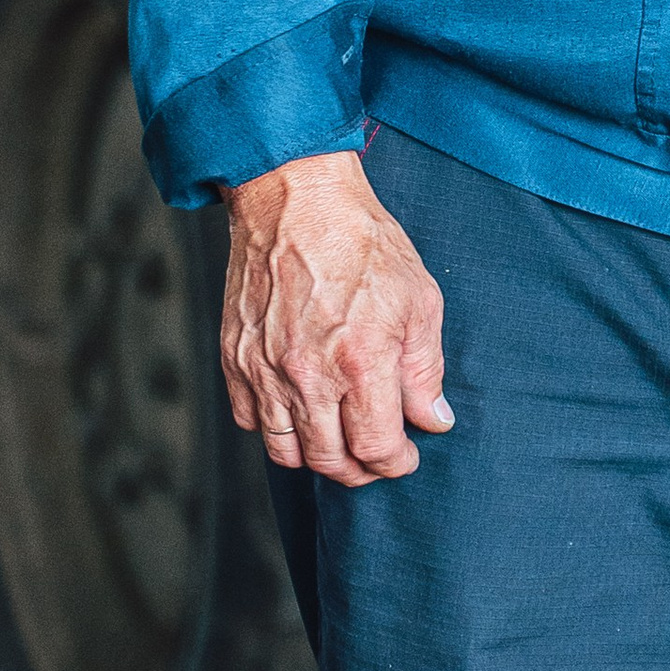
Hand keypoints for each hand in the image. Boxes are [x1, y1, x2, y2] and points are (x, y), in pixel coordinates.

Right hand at [219, 148, 450, 486]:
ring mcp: (265, 370)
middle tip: (376, 459)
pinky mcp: (235, 358)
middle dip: (359, 470)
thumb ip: (426, 369)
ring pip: (285, 450)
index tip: (406, 457)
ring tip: (340, 442)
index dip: (395, 463)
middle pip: (329, 461)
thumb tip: (433, 420)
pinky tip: (299, 412)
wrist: (297, 199)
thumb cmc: (365, 243)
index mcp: (360, 363)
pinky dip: (274, 428)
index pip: (376, 449)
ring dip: (316, 456)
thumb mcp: (419, 299)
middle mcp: (307, 376)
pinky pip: (249, 419)